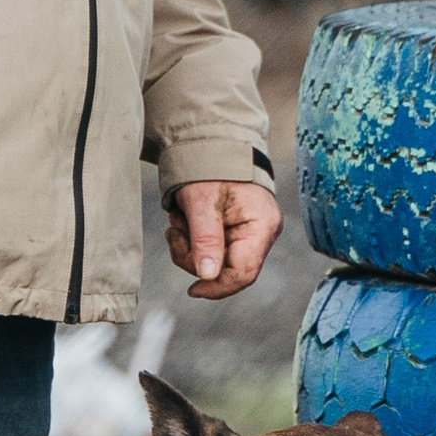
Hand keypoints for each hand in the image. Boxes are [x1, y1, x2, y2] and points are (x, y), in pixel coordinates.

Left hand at [166, 179, 283, 300]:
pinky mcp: (235, 234)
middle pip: (227, 270)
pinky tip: (184, 222)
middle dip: (194, 256)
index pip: (244, 272)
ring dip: (189, 247)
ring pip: (215, 263)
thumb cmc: (211, 167)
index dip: (217, 287)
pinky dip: (192, 242)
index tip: (192, 290)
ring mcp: (249, 234)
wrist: (212, 145)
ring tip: (178, 220)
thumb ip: (205, 238)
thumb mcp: (201, 200)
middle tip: (174, 232)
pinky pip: (212, 251)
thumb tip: (208, 276)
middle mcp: (261, 233)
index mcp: (262, 224)